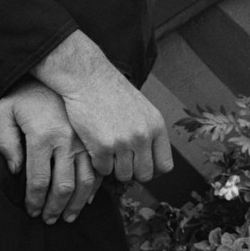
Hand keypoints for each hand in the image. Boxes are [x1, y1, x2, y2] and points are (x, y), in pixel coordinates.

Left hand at [0, 78, 102, 222]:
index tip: (31, 211)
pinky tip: (84, 200)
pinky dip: (93, 189)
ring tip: (67, 217)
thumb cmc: (25, 93)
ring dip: (75, 205)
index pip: (38, 180)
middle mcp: (65, 140)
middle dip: (55, 208)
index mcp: (42, 135)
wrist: (55, 72)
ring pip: (84, 183)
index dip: (34, 201)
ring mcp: (83, 140)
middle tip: (49, 220)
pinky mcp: (94, 139)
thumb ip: (6, 141)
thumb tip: (16, 171)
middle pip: (62, 186)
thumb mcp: (5, 110)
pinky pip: (98, 171)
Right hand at [32, 31, 173, 182]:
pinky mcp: (102, 146)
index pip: (164, 165)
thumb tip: (150, 159)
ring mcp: (123, 142)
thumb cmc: (109, 89)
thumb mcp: (140, 107)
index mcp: (156, 125)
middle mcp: (143, 135)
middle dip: (132, 170)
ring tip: (105, 150)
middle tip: (119, 159)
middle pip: (144, 174)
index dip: (152, 169)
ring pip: (124, 175)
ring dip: (114, 167)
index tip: (140, 165)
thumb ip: (148, 131)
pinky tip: (93, 145)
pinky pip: (104, 169)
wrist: (86, 76)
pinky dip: (98, 162)